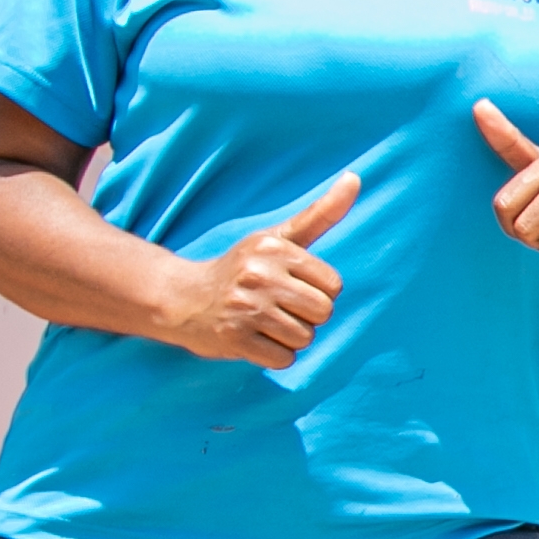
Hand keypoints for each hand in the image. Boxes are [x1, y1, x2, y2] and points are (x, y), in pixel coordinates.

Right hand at [159, 173, 355, 367]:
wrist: (183, 298)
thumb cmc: (243, 268)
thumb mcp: (279, 238)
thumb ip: (320, 213)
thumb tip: (355, 178)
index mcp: (274, 248)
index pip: (333, 286)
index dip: (319, 293)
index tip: (293, 287)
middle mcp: (258, 275)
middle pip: (323, 313)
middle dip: (307, 317)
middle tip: (278, 308)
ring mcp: (244, 308)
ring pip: (304, 338)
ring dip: (290, 338)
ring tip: (264, 323)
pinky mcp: (233, 339)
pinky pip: (283, 360)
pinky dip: (274, 356)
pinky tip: (254, 339)